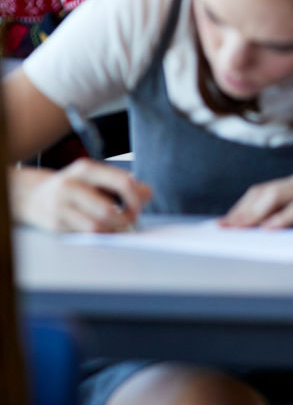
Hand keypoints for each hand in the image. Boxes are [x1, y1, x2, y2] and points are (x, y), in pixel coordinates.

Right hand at [15, 159, 150, 232]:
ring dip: (113, 230)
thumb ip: (123, 183)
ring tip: (118, 226)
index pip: (122, 183)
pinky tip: (103, 229)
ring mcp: (61, 206)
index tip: (139, 207)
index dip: (136, 199)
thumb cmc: (74, 186)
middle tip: (130, 221)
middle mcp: (71, 186)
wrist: (33, 194)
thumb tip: (148, 194)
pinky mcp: (56, 224)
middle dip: (125, 220)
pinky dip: (100, 234)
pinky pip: (85, 234)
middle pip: (109, 211)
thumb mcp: (96, 177)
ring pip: (97, 227)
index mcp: (86, 169)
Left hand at [220, 169, 292, 228]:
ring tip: (241, 229)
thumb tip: (262, 228)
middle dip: (243, 211)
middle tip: (226, 228)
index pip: (264, 190)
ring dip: (256, 214)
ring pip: (278, 195)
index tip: (225, 222)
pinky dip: (283, 218)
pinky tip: (270, 228)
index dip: (243, 206)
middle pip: (265, 192)